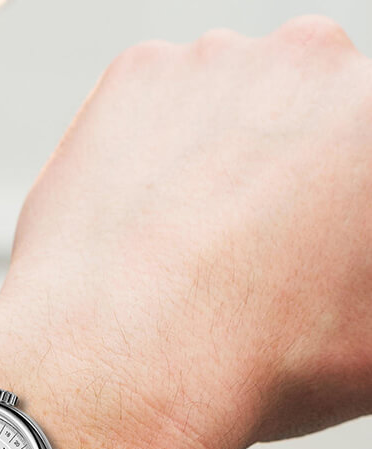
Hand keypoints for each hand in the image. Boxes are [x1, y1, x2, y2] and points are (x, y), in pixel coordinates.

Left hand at [0, 17, 371, 448]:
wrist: (110, 372)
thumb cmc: (245, 370)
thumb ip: (365, 297)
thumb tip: (334, 286)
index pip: (363, 164)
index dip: (336, 223)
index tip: (296, 268)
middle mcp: (306, 71)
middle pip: (308, 125)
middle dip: (290, 195)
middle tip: (253, 275)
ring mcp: (213, 68)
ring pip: (228, 117)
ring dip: (218, 180)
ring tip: (187, 271)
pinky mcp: (129, 85)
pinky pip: (159, 117)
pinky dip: (154, 169)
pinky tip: (144, 243)